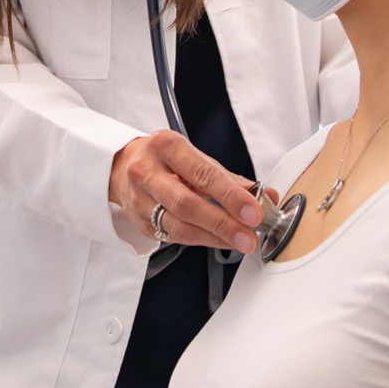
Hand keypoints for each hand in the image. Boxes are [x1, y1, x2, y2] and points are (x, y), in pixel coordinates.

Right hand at [108, 129, 261, 254]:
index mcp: (166, 146)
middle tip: (249, 235)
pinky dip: (201, 240)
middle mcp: (147, 171)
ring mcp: (140, 199)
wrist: (123, 169)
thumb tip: (265, 196)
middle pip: (187, 203)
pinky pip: (174, 236)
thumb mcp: (196, 158)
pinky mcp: (139, 222)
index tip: (254, 211)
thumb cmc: (166, 161)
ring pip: (179, 225)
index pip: (203, 174)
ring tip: (239, 241)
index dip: (230, 196)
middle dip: (223, 223)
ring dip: (214, 237)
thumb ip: (230, 179)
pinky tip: (219, 240)